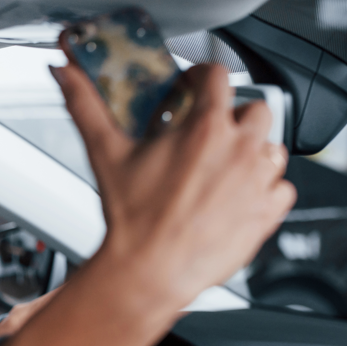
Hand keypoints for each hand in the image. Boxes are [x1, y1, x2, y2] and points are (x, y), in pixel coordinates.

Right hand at [0, 49, 294, 345]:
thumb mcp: (105, 153)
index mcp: (205, 128)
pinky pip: (281, 188)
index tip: (195, 89)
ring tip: (224, 168)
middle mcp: (241, 149)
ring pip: (273, 147)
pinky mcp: (269, 212)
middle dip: (234, 116)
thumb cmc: (132, 220)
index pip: (218, 75)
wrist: (150, 272)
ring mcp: (259, 182)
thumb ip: (85, 105)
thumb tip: (65, 73)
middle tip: (209, 134)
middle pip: (256, 107)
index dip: (203, 78)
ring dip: (254, 151)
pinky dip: (265, 190)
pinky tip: (236, 197)